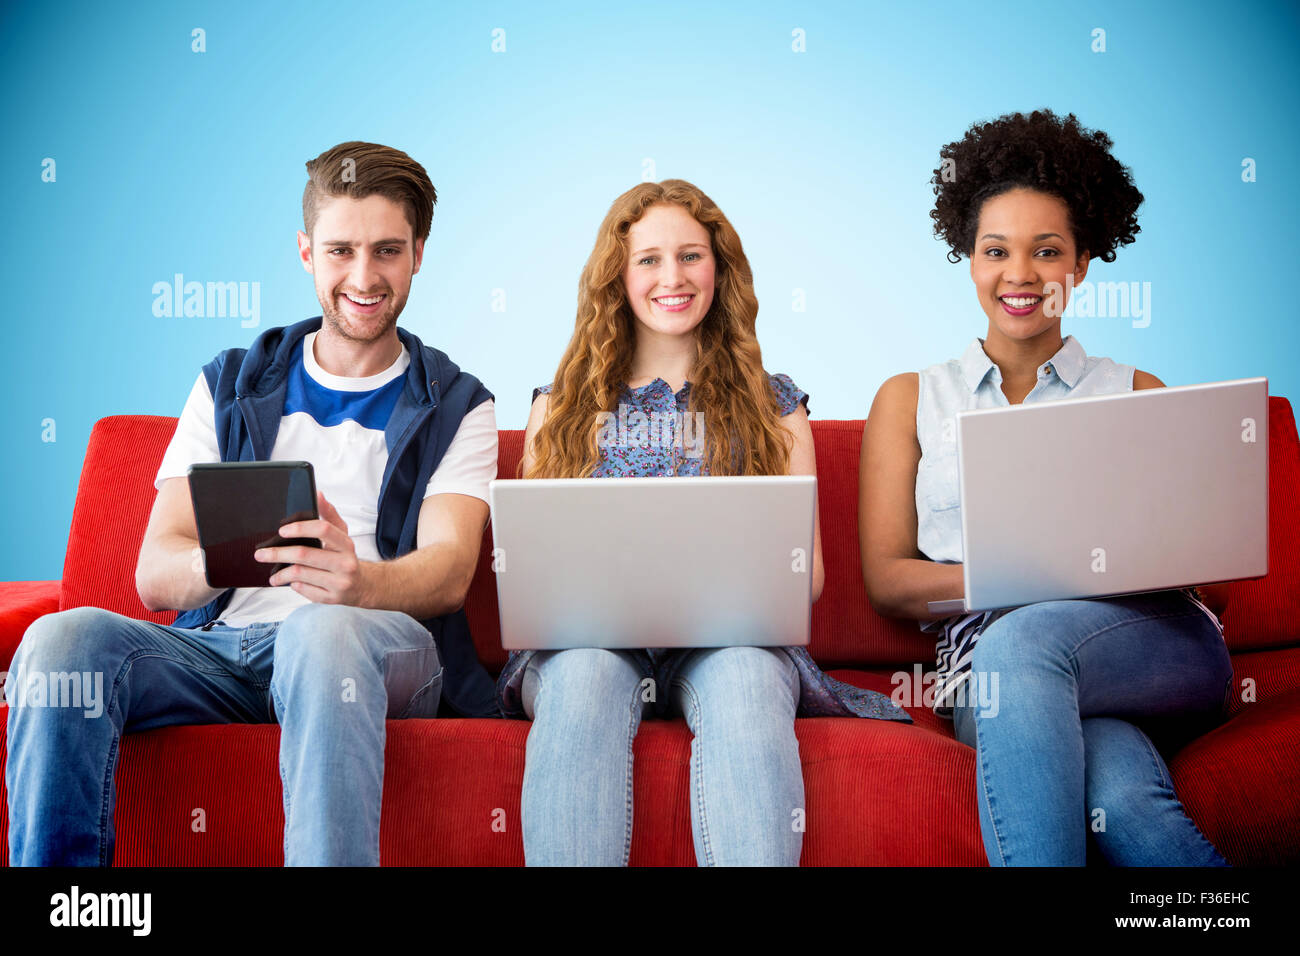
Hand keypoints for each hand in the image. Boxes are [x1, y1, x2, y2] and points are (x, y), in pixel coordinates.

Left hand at [254, 491, 368, 605]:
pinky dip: (293, 585)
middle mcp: (345, 563)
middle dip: (278, 553)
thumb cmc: (345, 557)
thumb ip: (328, 514)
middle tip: (261, 554)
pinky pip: (304, 590)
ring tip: (272, 575)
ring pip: (300, 574)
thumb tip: (318, 494)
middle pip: (305, 555)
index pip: (323, 529)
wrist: (361, 586)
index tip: (282, 530)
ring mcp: (339, 582)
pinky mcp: (331, 598)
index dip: (300, 528)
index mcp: (346, 544)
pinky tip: (290, 582)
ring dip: (281, 574)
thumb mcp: (341, 534)